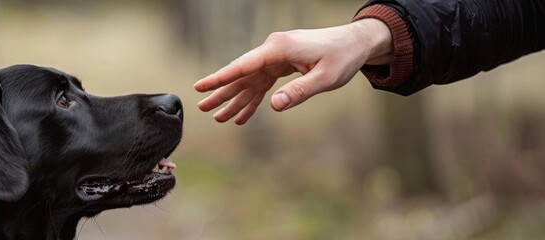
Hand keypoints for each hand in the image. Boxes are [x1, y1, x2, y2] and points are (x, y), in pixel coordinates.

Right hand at [193, 19, 391, 123]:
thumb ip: (298, 91)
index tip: (201, 86)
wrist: (356, 43)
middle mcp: (273, 50)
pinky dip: (253, 100)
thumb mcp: (324, 78)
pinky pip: (262, 84)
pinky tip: (242, 115)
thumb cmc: (342, 57)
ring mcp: (276, 58)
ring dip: (235, 99)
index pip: (244, 65)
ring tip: (218, 117)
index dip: (221, 77)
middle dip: (222, 92)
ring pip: (250, 81)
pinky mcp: (282, 65)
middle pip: (241, 74)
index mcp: (278, 48)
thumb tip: (273, 105)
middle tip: (202, 107)